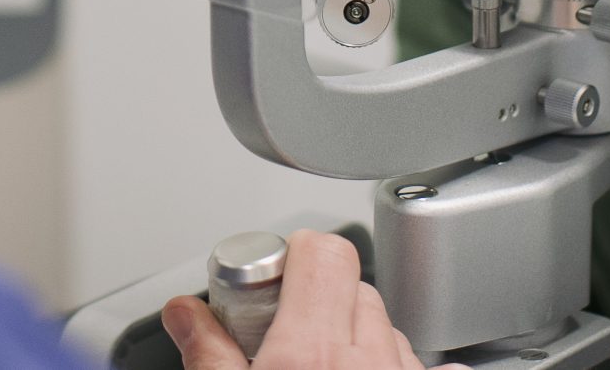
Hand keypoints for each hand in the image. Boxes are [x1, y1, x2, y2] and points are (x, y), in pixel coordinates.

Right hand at [161, 230, 419, 369]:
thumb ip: (208, 354)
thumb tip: (184, 311)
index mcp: (310, 355)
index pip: (323, 251)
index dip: (295, 257)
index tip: (273, 286)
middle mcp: (368, 361)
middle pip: (355, 288)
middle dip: (321, 304)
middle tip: (288, 341)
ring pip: (389, 328)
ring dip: (360, 340)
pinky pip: (425, 365)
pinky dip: (398, 367)